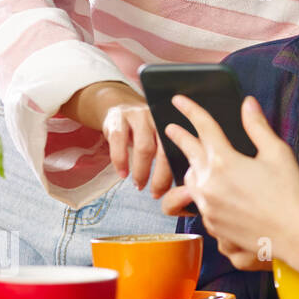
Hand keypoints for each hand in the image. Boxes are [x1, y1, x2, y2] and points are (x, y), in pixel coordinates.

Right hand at [60, 81, 172, 196]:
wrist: (119, 106)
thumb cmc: (145, 131)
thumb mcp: (159, 137)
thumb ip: (169, 154)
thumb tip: (178, 186)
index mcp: (174, 124)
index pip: (180, 151)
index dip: (176, 172)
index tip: (171, 192)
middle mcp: (159, 118)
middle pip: (163, 150)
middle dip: (160, 176)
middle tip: (155, 193)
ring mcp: (139, 116)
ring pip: (144, 147)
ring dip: (141, 171)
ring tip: (139, 185)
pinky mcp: (118, 118)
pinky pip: (119, 142)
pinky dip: (121, 161)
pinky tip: (122, 174)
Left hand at [164, 94, 298, 275]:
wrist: (293, 235)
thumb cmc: (289, 194)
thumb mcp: (278, 153)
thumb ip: (258, 127)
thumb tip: (248, 104)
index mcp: (224, 161)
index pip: (203, 128)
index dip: (190, 110)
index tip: (178, 100)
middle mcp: (209, 183)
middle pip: (188, 153)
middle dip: (179, 137)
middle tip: (171, 128)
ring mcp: (208, 206)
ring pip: (190, 179)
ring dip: (192, 166)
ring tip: (196, 161)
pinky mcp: (212, 224)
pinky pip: (200, 202)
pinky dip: (203, 192)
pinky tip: (214, 192)